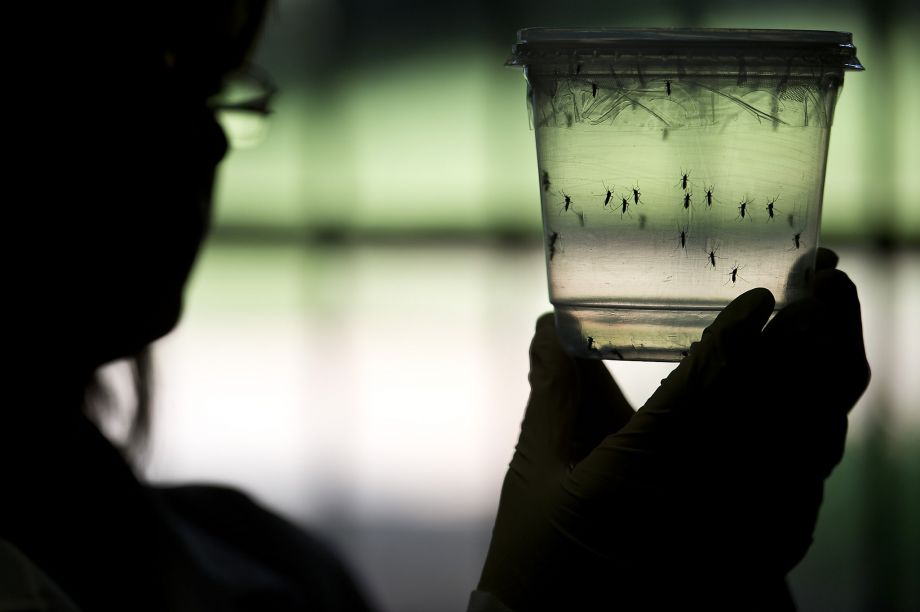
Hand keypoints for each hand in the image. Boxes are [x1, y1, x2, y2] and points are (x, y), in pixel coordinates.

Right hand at [477, 249, 868, 609]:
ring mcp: (743, 535)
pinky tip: (820, 399)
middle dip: (813, 333)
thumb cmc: (541, 558)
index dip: (741, 334)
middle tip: (825, 281)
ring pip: (812, 440)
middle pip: (784, 403)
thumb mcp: (541, 471)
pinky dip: (822, 431)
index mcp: (643, 473)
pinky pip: (810, 483)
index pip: (709, 387)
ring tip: (833, 321)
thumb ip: (554, 390)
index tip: (763, 293)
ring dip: (828, 374)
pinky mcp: (760, 556)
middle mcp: (708, 502)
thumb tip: (548, 325)